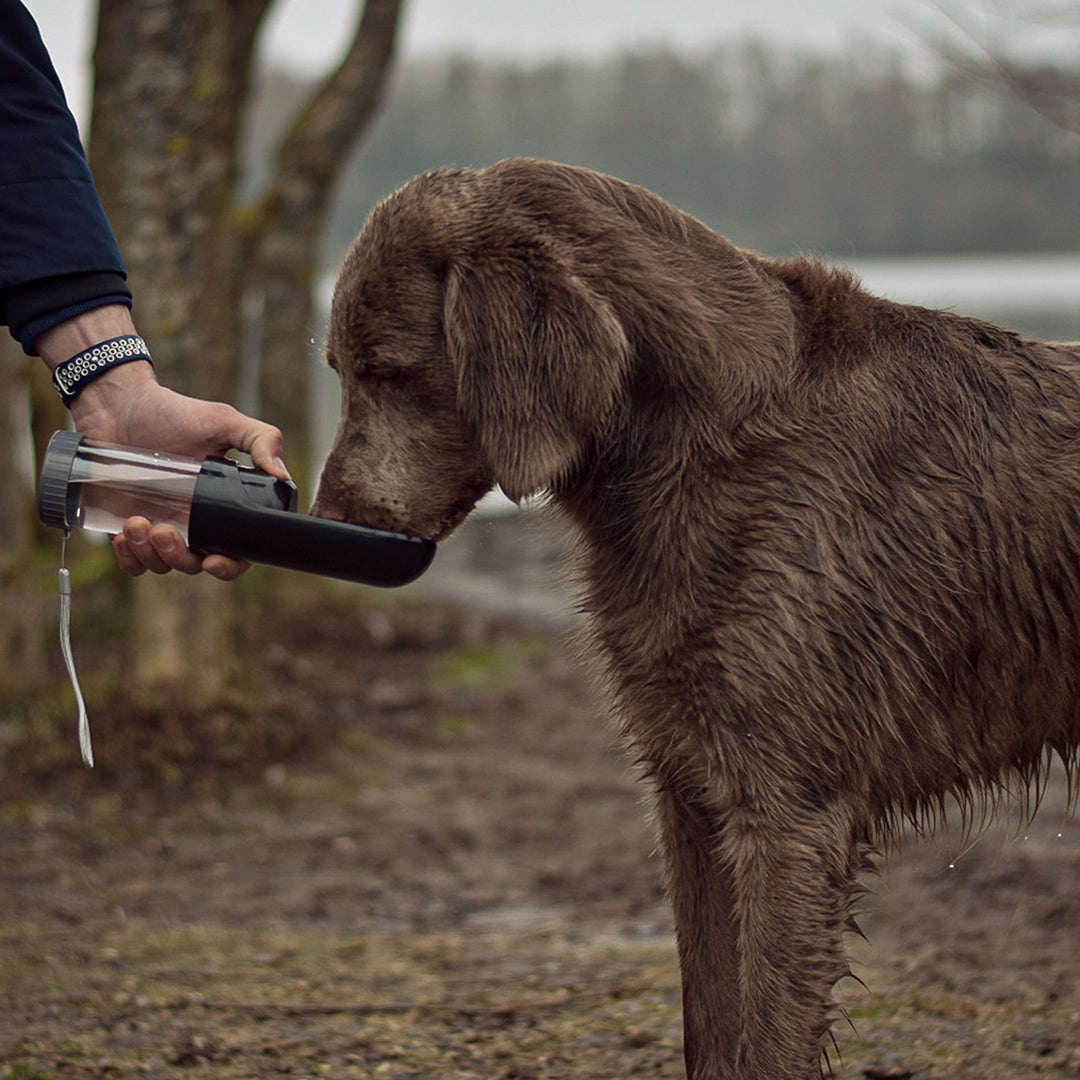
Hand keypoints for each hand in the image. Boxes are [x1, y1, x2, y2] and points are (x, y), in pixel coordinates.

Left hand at [38, 307, 289, 578]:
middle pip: (196, 564)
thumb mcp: (223, 421)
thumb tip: (282, 475)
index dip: (229, 565)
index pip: (237, 551)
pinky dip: (129, 558)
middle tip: (164, 530)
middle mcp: (195, 523)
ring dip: (150, 553)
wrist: (119, 406)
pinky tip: (125, 535)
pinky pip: (133, 562)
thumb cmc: (173, 413)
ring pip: (162, 565)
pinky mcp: (130, 529)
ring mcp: (162, 527)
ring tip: (137, 522)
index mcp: (223, 507)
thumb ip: (261, 440)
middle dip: (179, 557)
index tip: (212, 560)